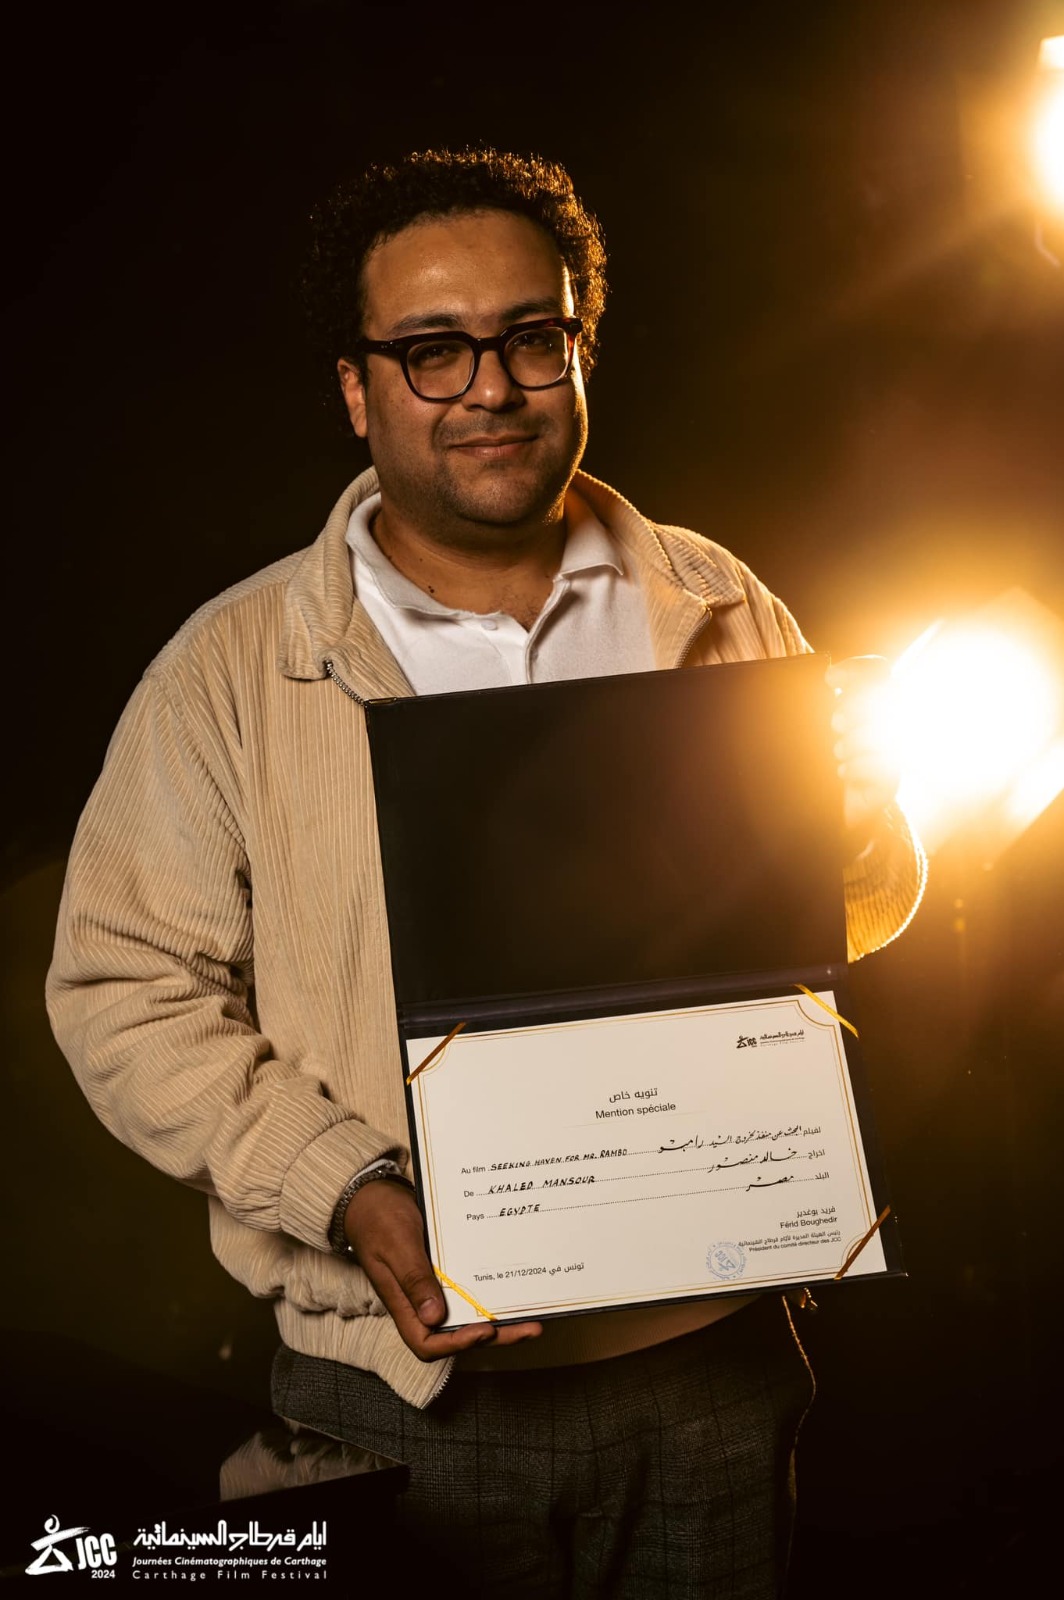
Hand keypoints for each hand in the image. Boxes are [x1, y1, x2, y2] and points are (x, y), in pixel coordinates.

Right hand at [344, 1178, 541, 1360]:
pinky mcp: (443, 1273)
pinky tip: (512, 1287)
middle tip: (530, 1329)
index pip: (427, 1343)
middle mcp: (419, 1302)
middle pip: (456, 1335)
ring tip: (532, 1316)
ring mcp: (432, 1288)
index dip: (457, 1344)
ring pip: (466, 1316)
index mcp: (402, 1303)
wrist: (371, 1196)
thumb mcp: (396, 1245)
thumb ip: (413, 1278)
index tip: (485, 1330)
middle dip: (494, 1337)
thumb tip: (435, 1317)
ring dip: (498, 1320)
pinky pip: (468, 1291)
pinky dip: (489, 1293)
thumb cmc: (378, 1218)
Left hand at [826, 655, 899, 857]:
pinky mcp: (889, 783)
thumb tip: (798, 682)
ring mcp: (890, 752)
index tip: (829, 679)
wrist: (817, 813)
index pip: (876, 670)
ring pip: (886, 732)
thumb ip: (811, 708)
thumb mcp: (809, 731)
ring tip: (836, 752)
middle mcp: (884, 723)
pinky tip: (840, 773)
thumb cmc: (811, 763)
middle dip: (858, 705)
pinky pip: (884, 767)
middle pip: (888, 694)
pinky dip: (858, 768)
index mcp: (864, 703)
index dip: (858, 668)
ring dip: (856, 739)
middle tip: (835, 723)